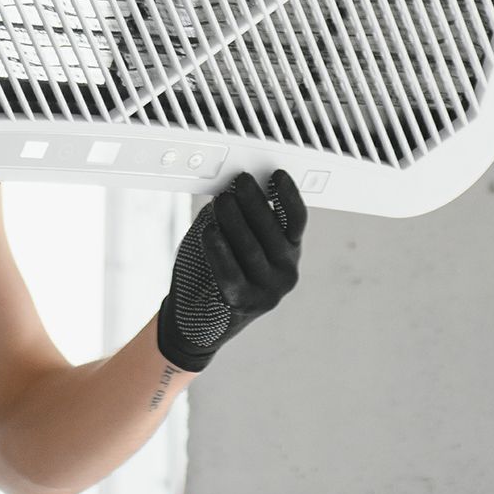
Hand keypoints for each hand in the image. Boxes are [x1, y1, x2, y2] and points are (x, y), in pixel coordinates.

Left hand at [156, 169, 306, 371]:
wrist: (197, 318)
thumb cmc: (218, 266)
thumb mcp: (237, 236)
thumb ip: (240, 213)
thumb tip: (234, 186)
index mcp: (289, 251)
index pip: (296, 220)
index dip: (289, 196)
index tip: (276, 176)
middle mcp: (285, 272)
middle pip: (273, 230)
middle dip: (255, 201)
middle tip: (241, 182)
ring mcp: (267, 291)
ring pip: (251, 247)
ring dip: (235, 219)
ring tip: (222, 200)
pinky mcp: (243, 303)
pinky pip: (230, 272)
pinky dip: (219, 250)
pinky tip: (210, 231)